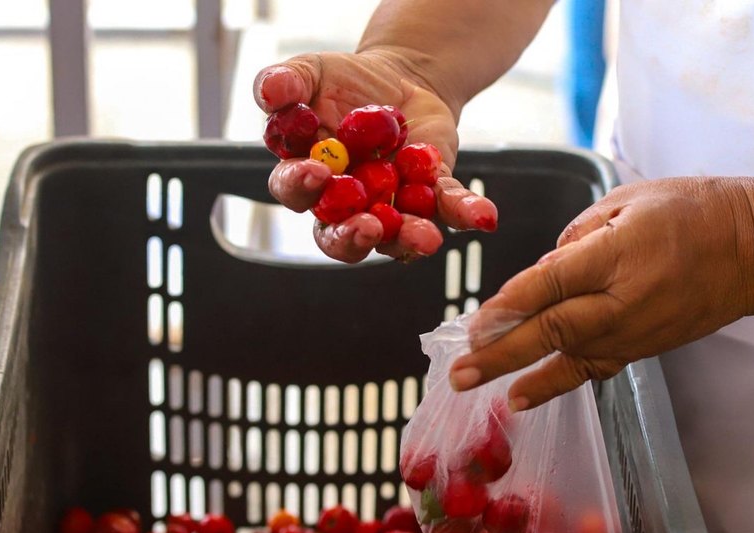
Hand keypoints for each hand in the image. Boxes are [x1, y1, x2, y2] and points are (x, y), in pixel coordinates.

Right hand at [254, 50, 496, 262]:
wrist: (398, 79)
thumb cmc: (343, 83)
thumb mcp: (312, 72)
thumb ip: (286, 82)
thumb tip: (270, 92)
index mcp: (308, 175)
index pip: (296, 191)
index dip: (302, 187)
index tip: (316, 173)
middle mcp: (346, 203)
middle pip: (340, 234)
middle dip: (352, 236)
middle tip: (367, 227)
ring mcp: (390, 205)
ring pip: (394, 235)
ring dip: (408, 239)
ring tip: (425, 237)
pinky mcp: (431, 194)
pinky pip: (448, 208)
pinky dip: (466, 213)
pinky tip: (484, 216)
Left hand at [447, 176, 753, 409]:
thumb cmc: (693, 209)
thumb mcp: (629, 199)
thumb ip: (577, 236)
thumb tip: (541, 273)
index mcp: (618, 255)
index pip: (550, 285)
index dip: (507, 307)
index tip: (472, 326)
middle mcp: (624, 301)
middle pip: (552, 330)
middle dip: (500, 353)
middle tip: (459, 374)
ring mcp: (636, 331)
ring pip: (568, 356)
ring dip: (518, 372)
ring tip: (475, 388)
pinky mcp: (644, 347)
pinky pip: (593, 368)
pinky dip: (555, 384)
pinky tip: (522, 398)